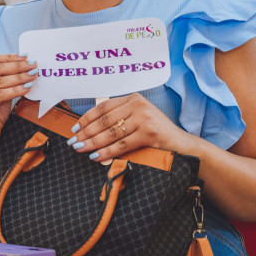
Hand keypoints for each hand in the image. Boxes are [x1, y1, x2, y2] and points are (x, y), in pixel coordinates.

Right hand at [0, 53, 37, 151]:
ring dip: (20, 78)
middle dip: (18, 66)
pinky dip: (16, 90)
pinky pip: (1, 94)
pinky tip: (28, 88)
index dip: (10, 57)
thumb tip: (26, 63)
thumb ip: (5, 77)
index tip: (27, 56)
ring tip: (34, 76)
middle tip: (34, 65)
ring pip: (0, 81)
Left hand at [67, 94, 190, 162]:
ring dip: (92, 142)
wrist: (182, 145)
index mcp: (133, 99)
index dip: (86, 118)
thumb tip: (90, 130)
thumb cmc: (157, 134)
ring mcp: (144, 118)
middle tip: (73, 141)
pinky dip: (106, 152)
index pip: (103, 107)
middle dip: (86, 132)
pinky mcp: (149, 133)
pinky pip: (121, 145)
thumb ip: (120, 119)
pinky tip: (95, 156)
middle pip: (104, 120)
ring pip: (110, 133)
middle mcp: (137, 105)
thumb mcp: (138, 119)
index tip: (75, 128)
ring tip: (80, 148)